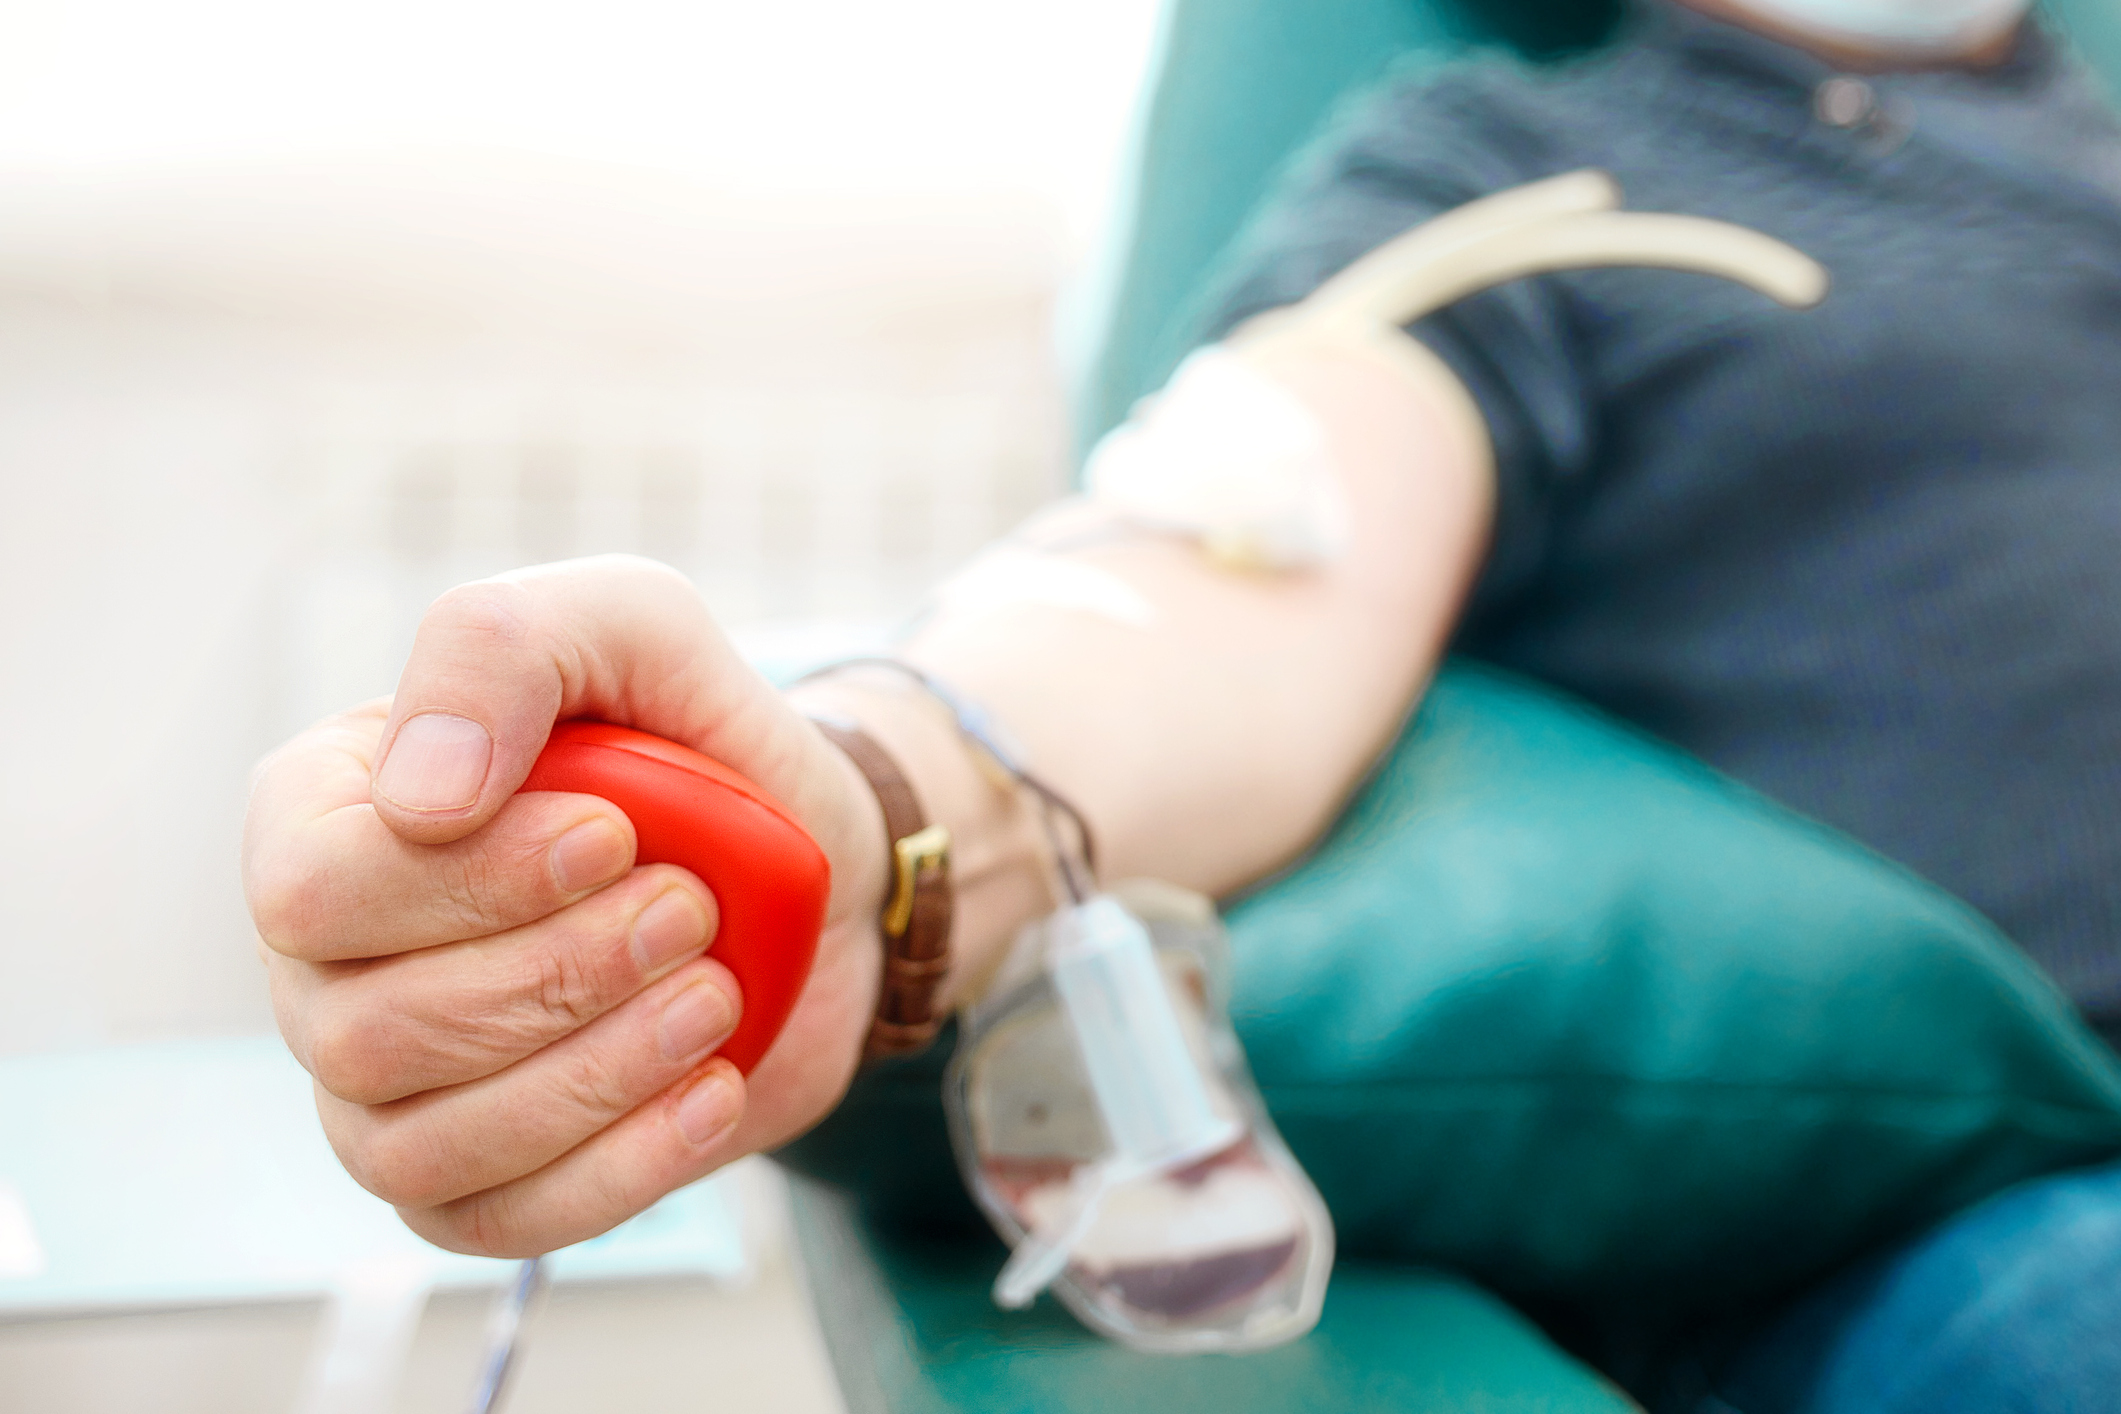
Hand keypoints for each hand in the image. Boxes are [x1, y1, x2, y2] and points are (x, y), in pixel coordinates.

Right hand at [244, 556, 886, 1256]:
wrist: (813, 863)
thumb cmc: (698, 736)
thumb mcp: (628, 626)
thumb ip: (505, 648)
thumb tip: (419, 799)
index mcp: (325, 817)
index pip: (312, 886)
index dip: (470, 879)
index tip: (615, 834)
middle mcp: (326, 963)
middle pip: (369, 1033)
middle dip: (559, 976)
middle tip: (691, 911)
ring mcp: (385, 1089)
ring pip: (420, 1146)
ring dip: (593, 1075)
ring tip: (713, 996)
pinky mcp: (477, 1181)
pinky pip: (497, 1225)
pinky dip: (620, 1168)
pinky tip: (711, 1091)